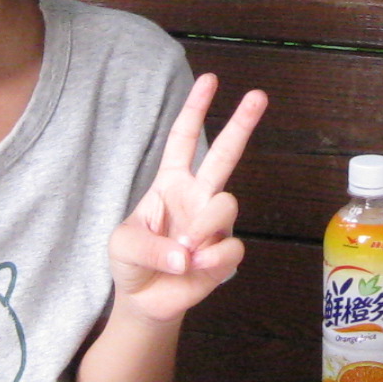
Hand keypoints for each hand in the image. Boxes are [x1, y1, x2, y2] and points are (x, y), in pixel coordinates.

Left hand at [107, 74, 266, 323]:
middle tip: (259, 94)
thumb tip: (187, 252)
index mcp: (170, 183)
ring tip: (185, 249)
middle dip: (242, 123)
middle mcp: (197, 196)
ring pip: (227, 203)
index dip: (195, 109)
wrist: (144, 301)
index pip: (183, 139)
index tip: (210, 80)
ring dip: (205, 225)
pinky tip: (195, 266)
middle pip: (225, 153)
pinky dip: (211, 257)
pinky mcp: (225, 253)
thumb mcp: (123, 245)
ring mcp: (214, 224)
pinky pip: (231, 246)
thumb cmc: (132, 262)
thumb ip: (150, 245)